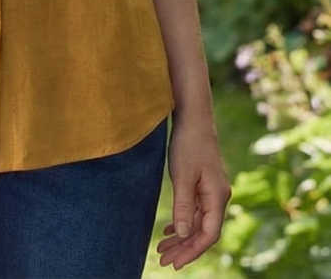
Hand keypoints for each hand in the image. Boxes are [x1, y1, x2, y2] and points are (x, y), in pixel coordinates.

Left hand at [156, 114, 230, 270]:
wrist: (194, 117)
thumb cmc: (188, 143)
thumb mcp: (182, 175)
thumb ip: (183, 205)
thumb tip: (183, 234)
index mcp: (217, 196)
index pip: (208, 234)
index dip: (192, 250)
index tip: (174, 263)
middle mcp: (218, 197)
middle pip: (204, 232)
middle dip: (185, 248)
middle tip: (163, 261)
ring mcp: (212, 191)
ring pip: (199, 222)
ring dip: (182, 237)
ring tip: (162, 249)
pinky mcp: (204, 184)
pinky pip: (196, 211)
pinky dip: (183, 222)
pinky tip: (170, 231)